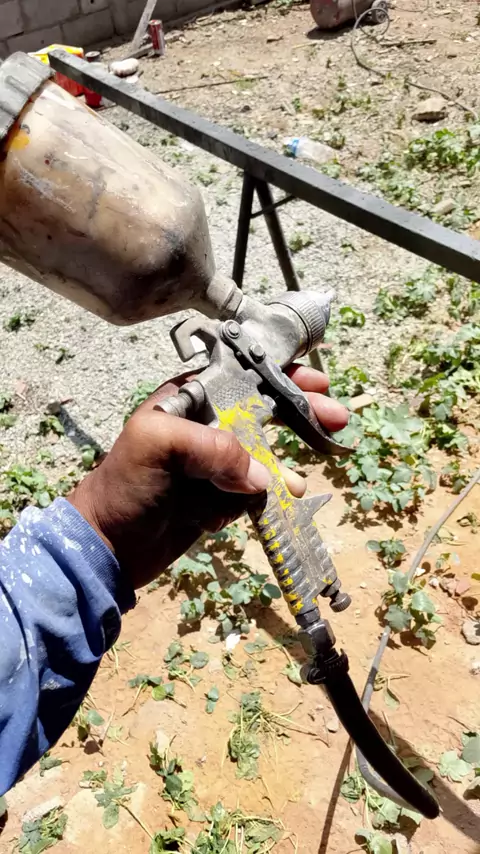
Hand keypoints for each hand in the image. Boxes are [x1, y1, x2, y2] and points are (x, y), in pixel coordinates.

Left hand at [69, 366, 347, 589]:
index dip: (282, 376)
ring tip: (298, 483)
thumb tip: (259, 476)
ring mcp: (216, 464)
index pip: (244, 377)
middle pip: (266, 411)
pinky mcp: (222, 497)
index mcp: (190, 399)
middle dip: (302, 412)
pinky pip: (258, 491)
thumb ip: (211, 446)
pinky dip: (272, 496)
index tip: (315, 382)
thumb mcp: (157, 444)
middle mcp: (207, 426)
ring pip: (266, 455)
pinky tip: (283, 501)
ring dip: (288, 465)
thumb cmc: (125, 484)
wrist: (110, 546)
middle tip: (337, 418)